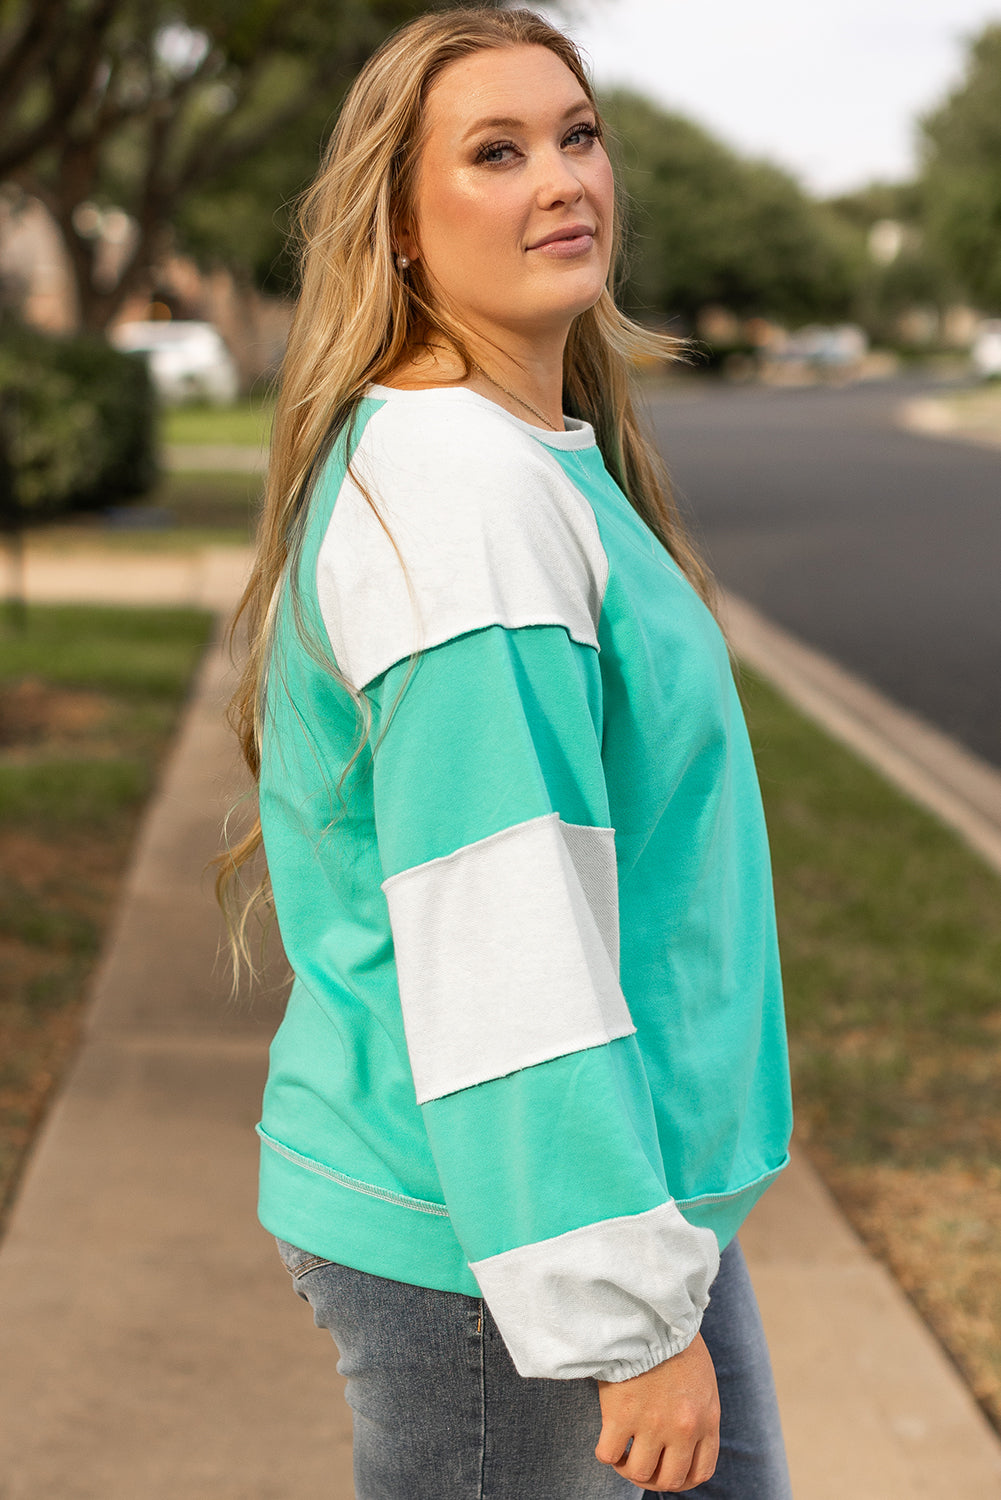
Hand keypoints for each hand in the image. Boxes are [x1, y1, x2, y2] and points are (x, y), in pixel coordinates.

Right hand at [595, 1333, 719, 1491]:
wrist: (649, 1314)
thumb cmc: (674, 1341)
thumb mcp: (701, 1380)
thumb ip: (698, 1413)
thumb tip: (685, 1442)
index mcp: (706, 1418)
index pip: (700, 1472)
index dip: (681, 1479)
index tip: (666, 1471)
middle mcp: (683, 1428)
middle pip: (670, 1480)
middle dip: (654, 1478)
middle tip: (641, 1464)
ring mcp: (652, 1424)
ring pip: (639, 1473)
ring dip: (628, 1469)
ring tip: (622, 1453)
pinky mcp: (621, 1415)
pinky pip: (609, 1455)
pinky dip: (608, 1454)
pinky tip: (608, 1439)